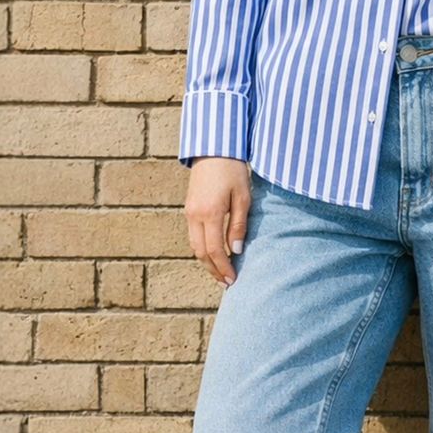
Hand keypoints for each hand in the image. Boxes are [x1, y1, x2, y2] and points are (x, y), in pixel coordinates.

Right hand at [185, 157, 251, 286]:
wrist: (214, 149)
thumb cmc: (233, 170)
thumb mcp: (243, 197)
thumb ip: (238, 225)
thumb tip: (236, 251)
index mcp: (209, 213)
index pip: (214, 250)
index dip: (223, 267)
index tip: (233, 280)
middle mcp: (194, 215)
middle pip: (200, 253)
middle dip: (213, 270)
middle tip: (227, 283)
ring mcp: (189, 212)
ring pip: (194, 245)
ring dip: (207, 261)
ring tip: (221, 273)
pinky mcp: (189, 208)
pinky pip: (193, 235)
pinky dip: (203, 249)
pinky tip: (214, 253)